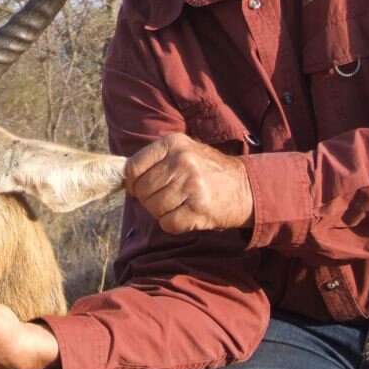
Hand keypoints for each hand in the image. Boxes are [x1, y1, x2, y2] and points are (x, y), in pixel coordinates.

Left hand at [124, 133, 254, 233]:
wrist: (246, 187)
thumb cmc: (207, 171)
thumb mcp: (183, 152)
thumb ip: (154, 161)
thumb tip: (123, 178)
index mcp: (173, 143)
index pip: (133, 167)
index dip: (133, 183)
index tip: (141, 188)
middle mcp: (182, 161)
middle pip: (142, 190)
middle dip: (149, 200)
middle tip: (167, 198)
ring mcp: (191, 184)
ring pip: (154, 209)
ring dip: (163, 213)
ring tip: (180, 205)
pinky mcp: (199, 207)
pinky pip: (168, 224)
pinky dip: (174, 225)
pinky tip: (188, 215)